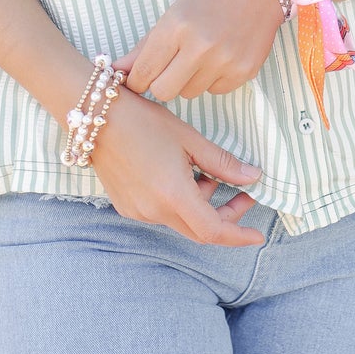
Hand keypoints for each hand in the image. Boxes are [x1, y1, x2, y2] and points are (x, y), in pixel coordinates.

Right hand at [93, 84, 265, 247]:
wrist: (96, 117)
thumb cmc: (144, 122)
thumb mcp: (190, 139)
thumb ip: (223, 163)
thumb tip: (253, 177)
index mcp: (173, 195)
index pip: (213, 231)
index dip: (238, 235)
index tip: (257, 234)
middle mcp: (154, 211)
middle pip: (199, 230)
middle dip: (225, 216)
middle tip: (242, 194)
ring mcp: (138, 212)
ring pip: (181, 221)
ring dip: (201, 204)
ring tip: (204, 173)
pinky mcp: (127, 207)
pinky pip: (162, 214)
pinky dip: (179, 202)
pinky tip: (180, 176)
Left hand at [113, 0, 284, 100]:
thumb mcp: (174, 13)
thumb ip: (145, 46)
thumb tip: (116, 71)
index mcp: (176, 27)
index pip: (142, 73)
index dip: (137, 80)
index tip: (140, 78)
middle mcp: (199, 46)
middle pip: (163, 91)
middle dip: (162, 84)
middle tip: (170, 69)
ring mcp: (224, 61)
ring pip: (190, 93)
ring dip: (189, 80)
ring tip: (201, 55)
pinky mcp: (244, 72)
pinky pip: (215, 90)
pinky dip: (213, 79)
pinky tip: (221, 57)